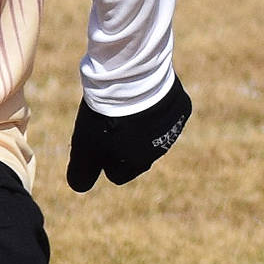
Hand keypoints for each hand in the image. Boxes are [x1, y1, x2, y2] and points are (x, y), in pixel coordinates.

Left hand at [68, 76, 190, 191]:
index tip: (96, 139)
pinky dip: (157, 105)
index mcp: (137, 163)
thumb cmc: (106, 114)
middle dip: (123, 142)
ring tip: (124, 102)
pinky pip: (168, 111)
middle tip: (109, 119)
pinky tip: (145, 92)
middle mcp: (160, 151)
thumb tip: (80, 187)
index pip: (117, 174)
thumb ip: (82, 173)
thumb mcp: (84, 146)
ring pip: (153, 131)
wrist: (132, 76)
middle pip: (136, 153)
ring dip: (141, 122)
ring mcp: (174, 129)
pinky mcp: (182, 107)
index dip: (102, 158)